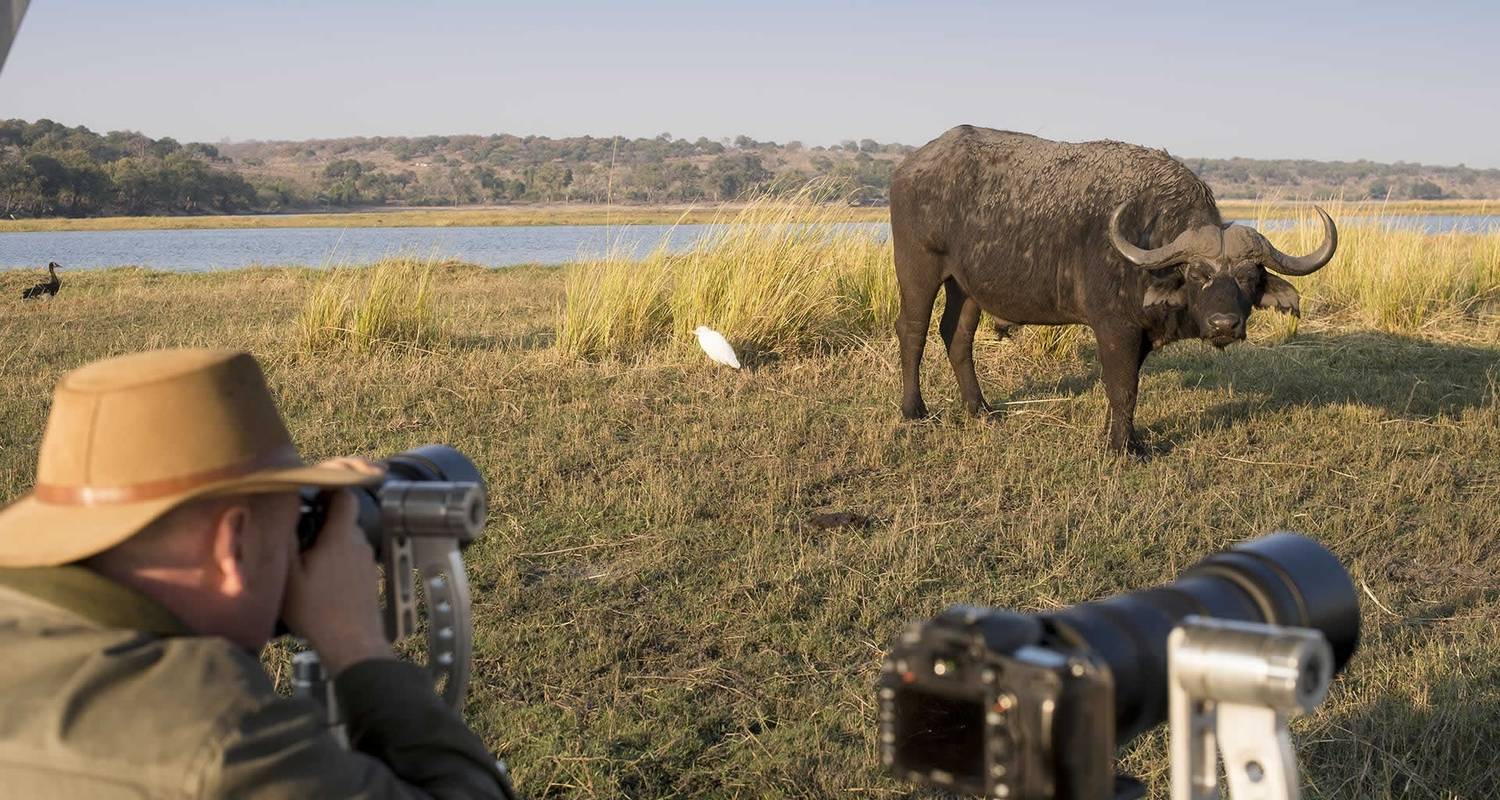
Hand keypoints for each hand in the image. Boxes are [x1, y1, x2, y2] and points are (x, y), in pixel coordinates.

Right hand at [282, 459, 392, 674]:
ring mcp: (367, 560)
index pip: (344, 495)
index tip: (311, 495)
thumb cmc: (317, 611)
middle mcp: (359, 543)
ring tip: (306, 561)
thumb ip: (287, 541)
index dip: (329, 489)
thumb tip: (284, 516)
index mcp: (340, 537)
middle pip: (343, 518)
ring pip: (347, 539)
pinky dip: (338, 560)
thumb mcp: (289, 575)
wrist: (352, 641)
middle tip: (298, 534)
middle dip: (322, 520)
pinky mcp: (369, 576)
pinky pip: (352, 557)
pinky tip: (321, 579)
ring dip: (329, 543)